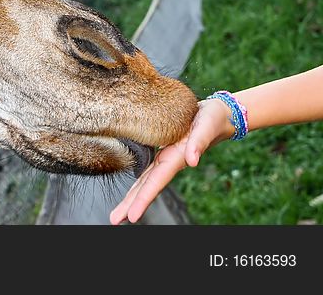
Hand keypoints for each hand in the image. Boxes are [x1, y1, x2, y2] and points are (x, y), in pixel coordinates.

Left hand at [110, 98, 234, 223]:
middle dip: (131, 204)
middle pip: (147, 187)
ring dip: (132, 197)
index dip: (143, 199)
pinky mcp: (164, 149)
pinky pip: (148, 169)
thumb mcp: (207, 126)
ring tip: (118, 213)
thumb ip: (199, 142)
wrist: (219, 113)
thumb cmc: (213, 119)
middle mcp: (169, 161)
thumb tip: (192, 161)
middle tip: (114, 220)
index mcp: (177, 158)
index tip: (131, 217)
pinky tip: (132, 192)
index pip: (156, 182)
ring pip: (145, 180)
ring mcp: (166, 157)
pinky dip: (139, 183)